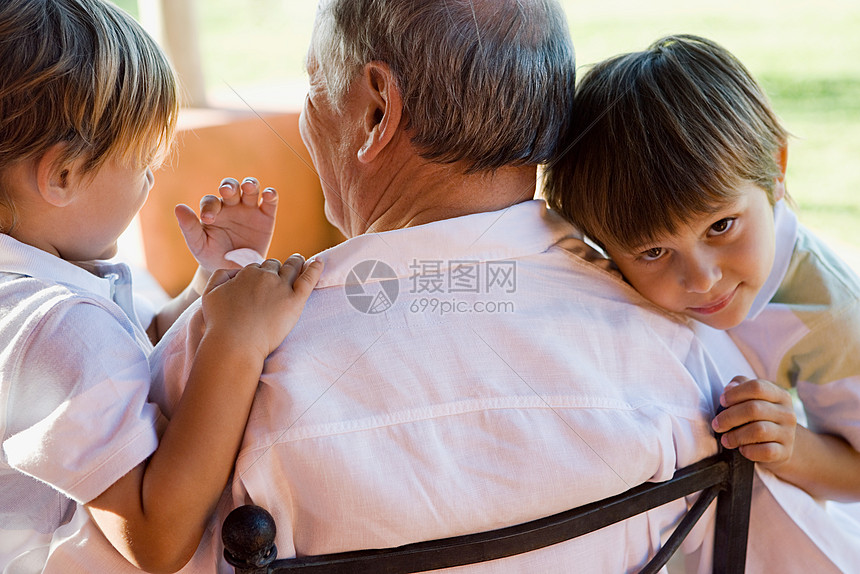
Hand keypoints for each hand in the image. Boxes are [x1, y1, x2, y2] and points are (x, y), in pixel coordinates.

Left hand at [175, 177, 277, 272]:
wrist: (235, 270)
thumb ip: (189, 227)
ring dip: (249, 184)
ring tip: (248, 187)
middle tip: (226, 191)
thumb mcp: (199, 245)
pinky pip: (270, 202)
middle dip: (229, 186)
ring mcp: (250, 209)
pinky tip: (268, 195)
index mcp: (213, 211)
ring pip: (250, 188)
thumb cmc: (212, 256)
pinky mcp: (266, 216)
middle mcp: (231, 205)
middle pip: (231, 187)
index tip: (208, 219)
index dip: (209, 207)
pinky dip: (270, 195)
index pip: (210, 201)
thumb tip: (178, 207)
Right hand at [201, 255, 322, 360]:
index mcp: (246, 273)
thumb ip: (220, 276)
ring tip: (300, 261)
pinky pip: (309, 279)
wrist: (235, 344)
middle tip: (283, 270)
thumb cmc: (220, 323)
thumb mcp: (210, 294)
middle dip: (277, 268)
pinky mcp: (295, 301)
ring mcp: (281, 288)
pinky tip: (319, 262)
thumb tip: (235, 271)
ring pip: (292, 268)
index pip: (258, 268)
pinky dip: (315, 268)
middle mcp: (265, 276)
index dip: (260, 274)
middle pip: (275, 266)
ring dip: (296, 262)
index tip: (262, 280)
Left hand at [712, 375, 796, 466]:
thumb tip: (729, 388)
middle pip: (754, 409)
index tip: (722, 402)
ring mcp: (788, 434)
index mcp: (780, 395)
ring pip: (759, 431)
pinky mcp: (785, 452)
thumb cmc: (760, 417)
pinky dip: (749, 451)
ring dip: (736, 436)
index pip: (756, 387)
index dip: (735, 393)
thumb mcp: (753, 398)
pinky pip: (766, 451)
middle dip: (729, 417)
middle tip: (716, 425)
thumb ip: (740, 385)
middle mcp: (787, 413)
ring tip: (725, 439)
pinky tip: (742, 449)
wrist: (780, 444)